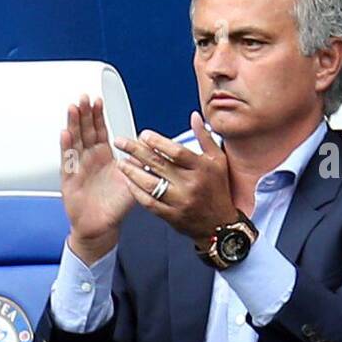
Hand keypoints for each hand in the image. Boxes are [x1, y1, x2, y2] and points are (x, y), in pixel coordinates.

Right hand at [61, 95, 133, 262]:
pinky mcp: (70, 179)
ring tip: (73, 108)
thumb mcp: (132, 181)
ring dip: (73, 124)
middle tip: (84, 97)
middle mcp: (90, 158)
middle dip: (84, 113)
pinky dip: (67, 147)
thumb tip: (152, 149)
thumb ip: (140, 165)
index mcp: (104, 156)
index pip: (100, 130)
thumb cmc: (115, 205)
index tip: (98, 100)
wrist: (101, 226)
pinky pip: (68, 161)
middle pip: (85, 131)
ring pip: (75, 141)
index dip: (98, 116)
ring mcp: (78, 167)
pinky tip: (66, 134)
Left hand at [112, 112, 238, 245]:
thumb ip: (205, 137)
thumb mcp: (218, 160)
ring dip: (132, 172)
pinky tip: (129, 182)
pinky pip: (149, 203)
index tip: (143, 135)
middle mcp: (191, 184)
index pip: (176, 152)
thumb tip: (195, 116)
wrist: (220, 224)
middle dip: (135, 151)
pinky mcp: (172, 216)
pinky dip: (136, 192)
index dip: (157, 142)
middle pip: (158, 164)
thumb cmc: (218, 189)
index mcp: (202, 168)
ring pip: (150, 184)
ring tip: (121, 162)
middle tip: (121, 142)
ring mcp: (180, 201)